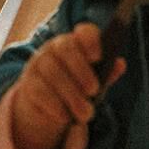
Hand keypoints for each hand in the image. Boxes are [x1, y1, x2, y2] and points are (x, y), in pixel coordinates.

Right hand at [9, 22, 124, 148]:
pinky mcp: (28, 84)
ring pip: (53, 72)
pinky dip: (54, 105)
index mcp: (77, 43)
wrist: (47, 106)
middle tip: (93, 90)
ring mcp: (39, 64)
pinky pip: (39, 90)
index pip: (84, 31)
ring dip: (71, 95)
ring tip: (86, 114)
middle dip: (81, 69)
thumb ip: (107, 73)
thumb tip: (120, 64)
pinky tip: (64, 117)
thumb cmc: (77, 87)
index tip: (98, 56)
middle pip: (65, 48)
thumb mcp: (94, 81)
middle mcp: (55, 48)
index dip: (90, 40)